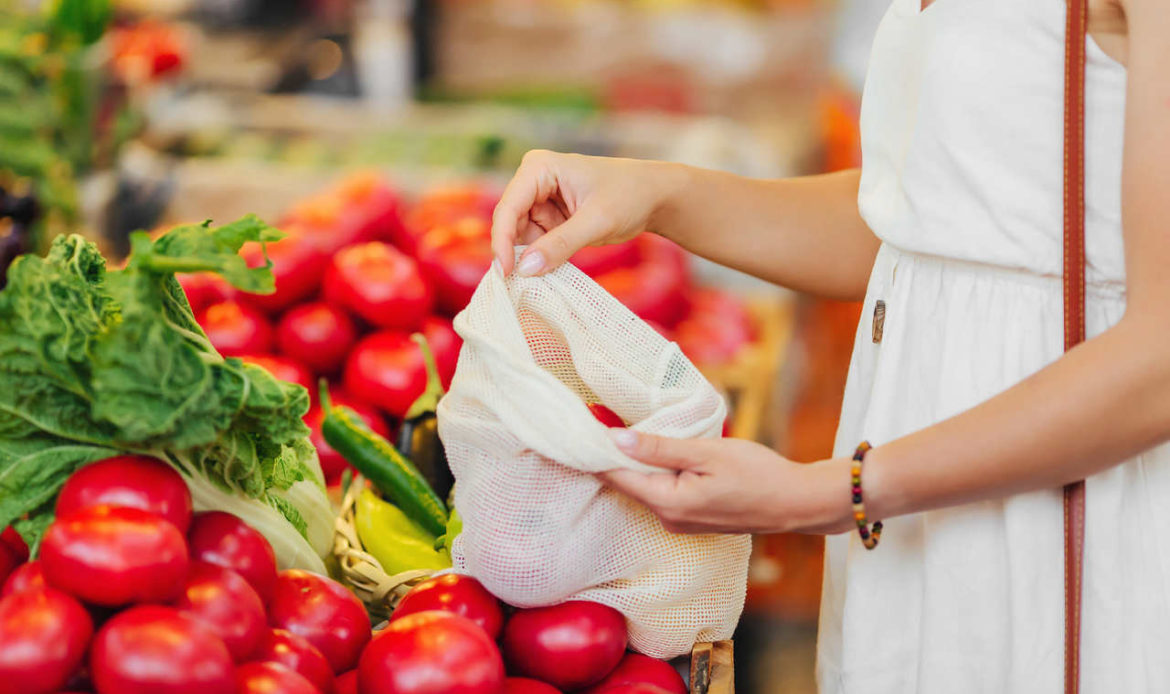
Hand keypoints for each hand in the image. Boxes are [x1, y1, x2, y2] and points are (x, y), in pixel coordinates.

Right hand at [490, 150, 684, 274]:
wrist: (654, 196)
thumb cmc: (629, 195)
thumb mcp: (597, 221)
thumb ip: (560, 244)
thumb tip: (526, 269)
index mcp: (539, 168)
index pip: (508, 208)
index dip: (502, 241)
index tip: (507, 273)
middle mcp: (532, 181)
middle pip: (509, 223)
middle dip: (513, 252)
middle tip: (517, 284)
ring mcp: (539, 201)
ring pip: (519, 237)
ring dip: (528, 258)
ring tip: (542, 276)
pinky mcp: (549, 218)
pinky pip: (535, 243)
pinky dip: (540, 259)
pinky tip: (550, 270)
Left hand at [599, 429, 855, 534]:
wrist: (797, 502)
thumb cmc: (757, 474)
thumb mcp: (706, 452)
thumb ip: (659, 448)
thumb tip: (615, 439)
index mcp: (668, 503)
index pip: (615, 476)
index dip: (596, 449)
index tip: (583, 422)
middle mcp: (668, 520)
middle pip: (627, 482)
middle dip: (615, 452)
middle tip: (601, 415)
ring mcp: (680, 523)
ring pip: (646, 486)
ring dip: (638, 460)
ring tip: (625, 425)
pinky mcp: (692, 519)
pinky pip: (663, 492)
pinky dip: (657, 471)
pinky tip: (659, 450)